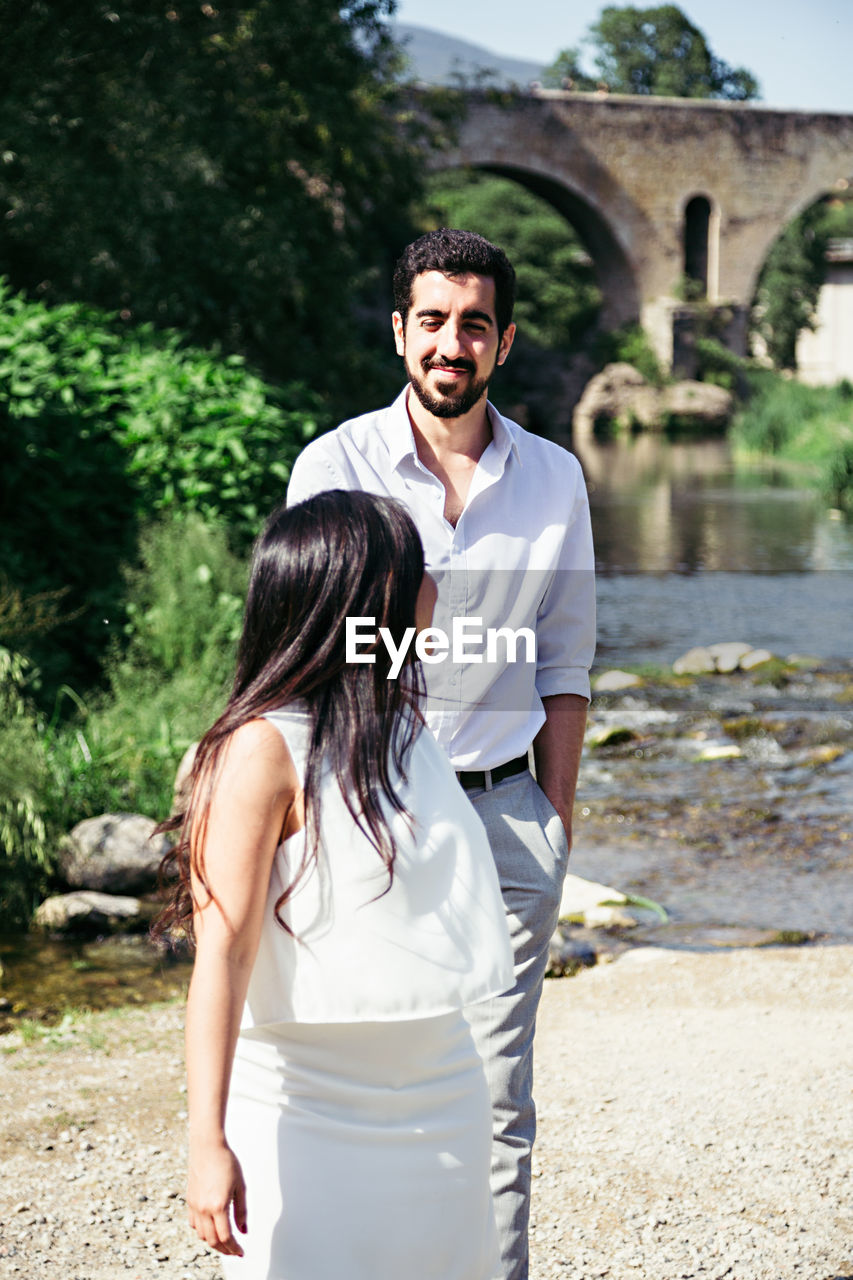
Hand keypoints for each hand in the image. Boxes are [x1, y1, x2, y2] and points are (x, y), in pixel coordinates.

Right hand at [187, 1138, 247, 1256]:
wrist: (207, 1147)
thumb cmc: (226, 1162)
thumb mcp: (240, 1186)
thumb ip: (241, 1211)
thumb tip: (243, 1231)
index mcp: (218, 1206)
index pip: (225, 1237)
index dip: (234, 1248)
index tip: (241, 1251)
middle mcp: (204, 1209)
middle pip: (212, 1240)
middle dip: (224, 1249)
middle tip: (235, 1251)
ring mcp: (194, 1206)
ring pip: (202, 1235)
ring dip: (213, 1241)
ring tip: (225, 1241)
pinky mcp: (190, 1200)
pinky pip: (194, 1224)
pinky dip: (203, 1231)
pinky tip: (212, 1227)